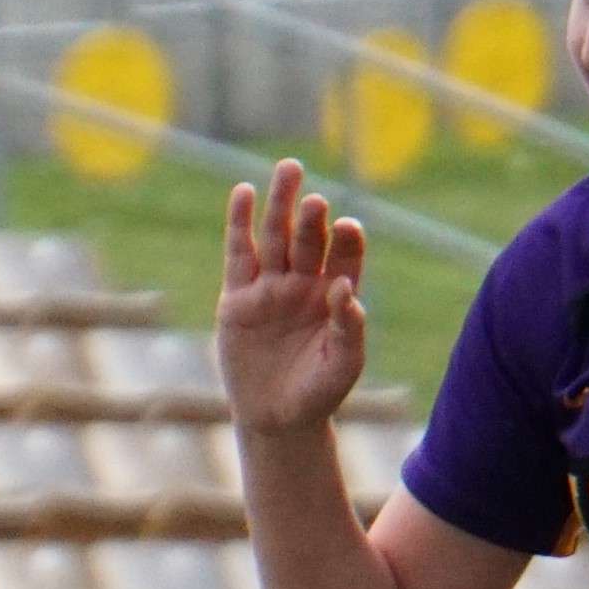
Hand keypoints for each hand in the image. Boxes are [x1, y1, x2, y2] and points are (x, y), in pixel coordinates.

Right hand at [216, 162, 369, 439]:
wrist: (276, 419)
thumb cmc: (318, 393)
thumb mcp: (343, 366)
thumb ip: (350, 328)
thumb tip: (346, 288)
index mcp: (336, 294)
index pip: (346, 256)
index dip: (347, 241)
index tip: (348, 228)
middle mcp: (304, 282)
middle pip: (309, 238)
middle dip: (312, 218)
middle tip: (316, 199)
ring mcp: (270, 286)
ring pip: (275, 236)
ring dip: (281, 203)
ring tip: (289, 170)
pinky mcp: (238, 297)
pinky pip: (239, 254)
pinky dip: (239, 223)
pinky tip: (244, 192)